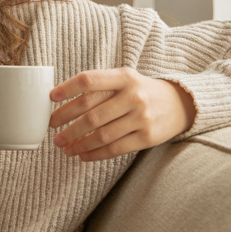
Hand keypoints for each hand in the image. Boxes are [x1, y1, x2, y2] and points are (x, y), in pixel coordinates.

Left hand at [50, 68, 195, 161]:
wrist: (180, 104)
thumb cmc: (141, 91)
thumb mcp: (125, 79)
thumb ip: (99, 85)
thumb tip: (62, 99)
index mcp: (125, 76)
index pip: (89, 80)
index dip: (67, 89)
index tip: (50, 98)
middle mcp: (133, 95)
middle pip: (91, 112)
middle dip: (67, 123)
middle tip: (52, 129)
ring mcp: (141, 117)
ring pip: (101, 134)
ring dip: (77, 142)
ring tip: (63, 146)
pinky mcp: (147, 137)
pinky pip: (114, 148)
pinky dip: (94, 154)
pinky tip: (81, 154)